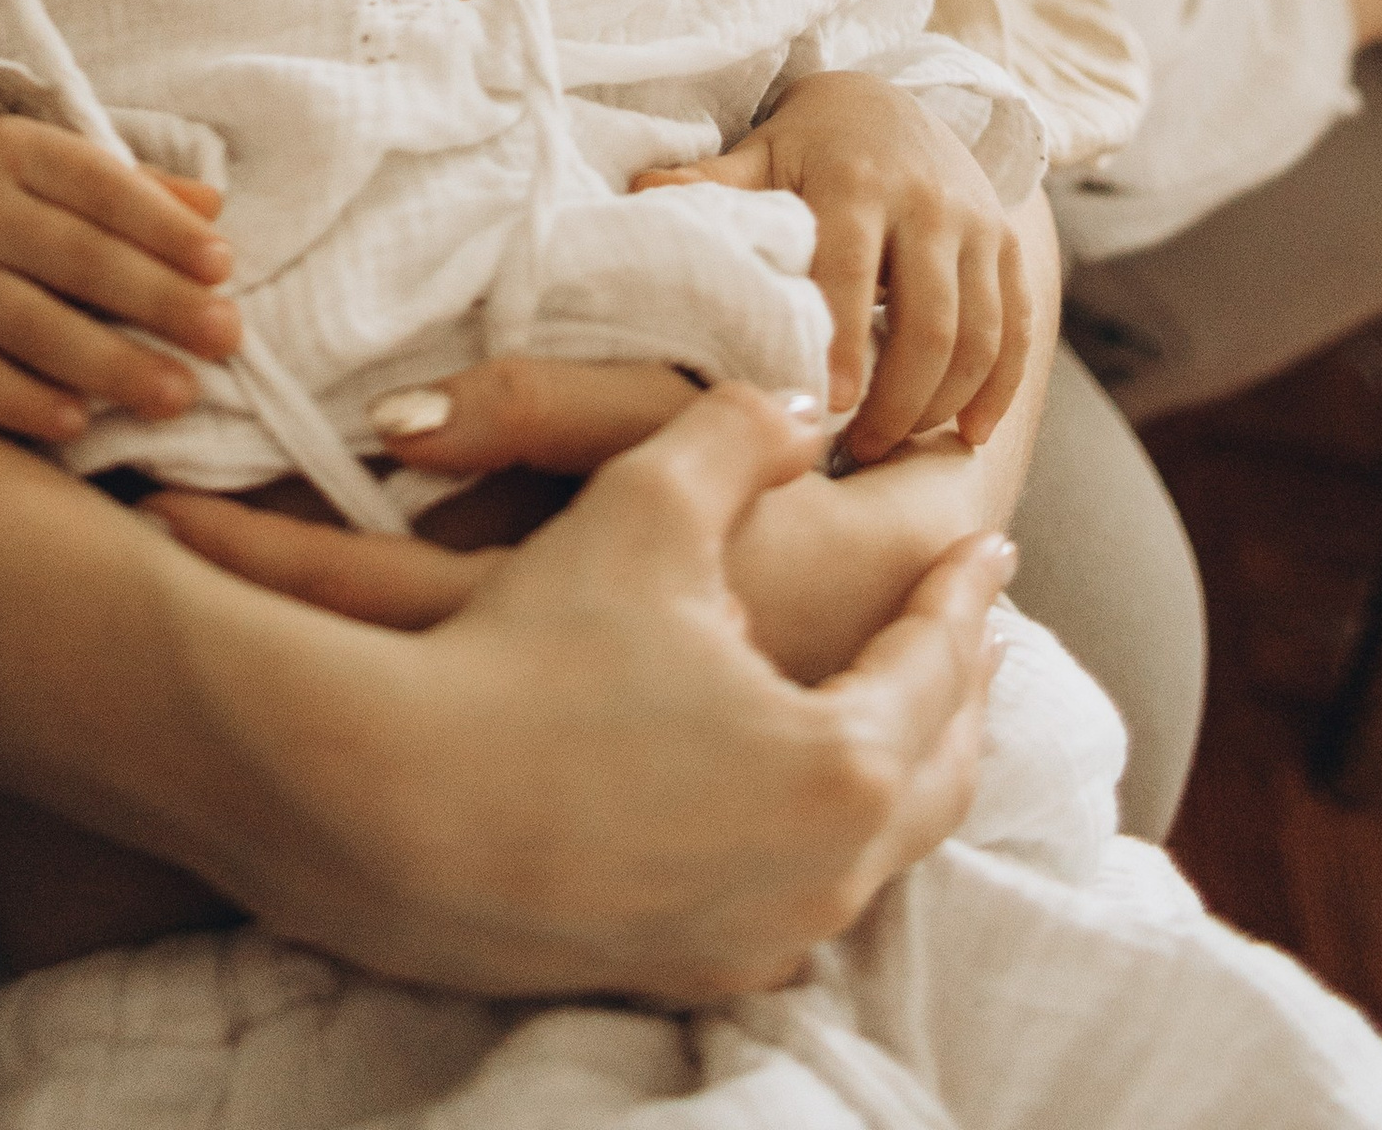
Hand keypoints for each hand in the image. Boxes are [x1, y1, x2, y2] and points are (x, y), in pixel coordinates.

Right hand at [0, 112, 241, 440]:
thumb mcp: (56, 167)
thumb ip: (136, 188)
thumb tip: (213, 211)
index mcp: (13, 150)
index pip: (103, 188)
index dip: (166, 228)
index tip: (224, 266)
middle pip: (79, 259)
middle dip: (160, 301)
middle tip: (226, 337)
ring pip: (32, 325)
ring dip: (112, 364)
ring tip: (177, 394)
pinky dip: (23, 402)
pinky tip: (80, 423)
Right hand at [191, 384, 1012, 995]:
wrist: (389, 799)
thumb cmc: (528, 647)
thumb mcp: (645, 501)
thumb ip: (742, 433)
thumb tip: (804, 409)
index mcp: (842, 764)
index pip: (936, 664)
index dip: (965, 592)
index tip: (992, 549)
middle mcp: (819, 876)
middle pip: (934, 780)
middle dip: (958, 695)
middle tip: (972, 634)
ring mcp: (750, 938)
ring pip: (870, 857)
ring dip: (896, 775)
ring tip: (894, 715)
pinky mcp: (679, 972)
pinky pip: (792, 903)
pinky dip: (820, 840)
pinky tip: (790, 805)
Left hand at [633, 74, 1033, 462]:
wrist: (894, 100)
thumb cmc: (811, 143)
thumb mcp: (761, 152)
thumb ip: (712, 184)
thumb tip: (642, 196)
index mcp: (856, 179)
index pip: (850, 267)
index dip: (844, 338)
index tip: (830, 402)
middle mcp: (929, 201)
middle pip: (930, 318)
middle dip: (898, 396)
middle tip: (855, 446)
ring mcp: (977, 225)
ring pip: (979, 334)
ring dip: (942, 401)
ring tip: (892, 444)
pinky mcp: (1008, 246)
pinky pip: (1018, 328)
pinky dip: (1001, 387)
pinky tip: (969, 432)